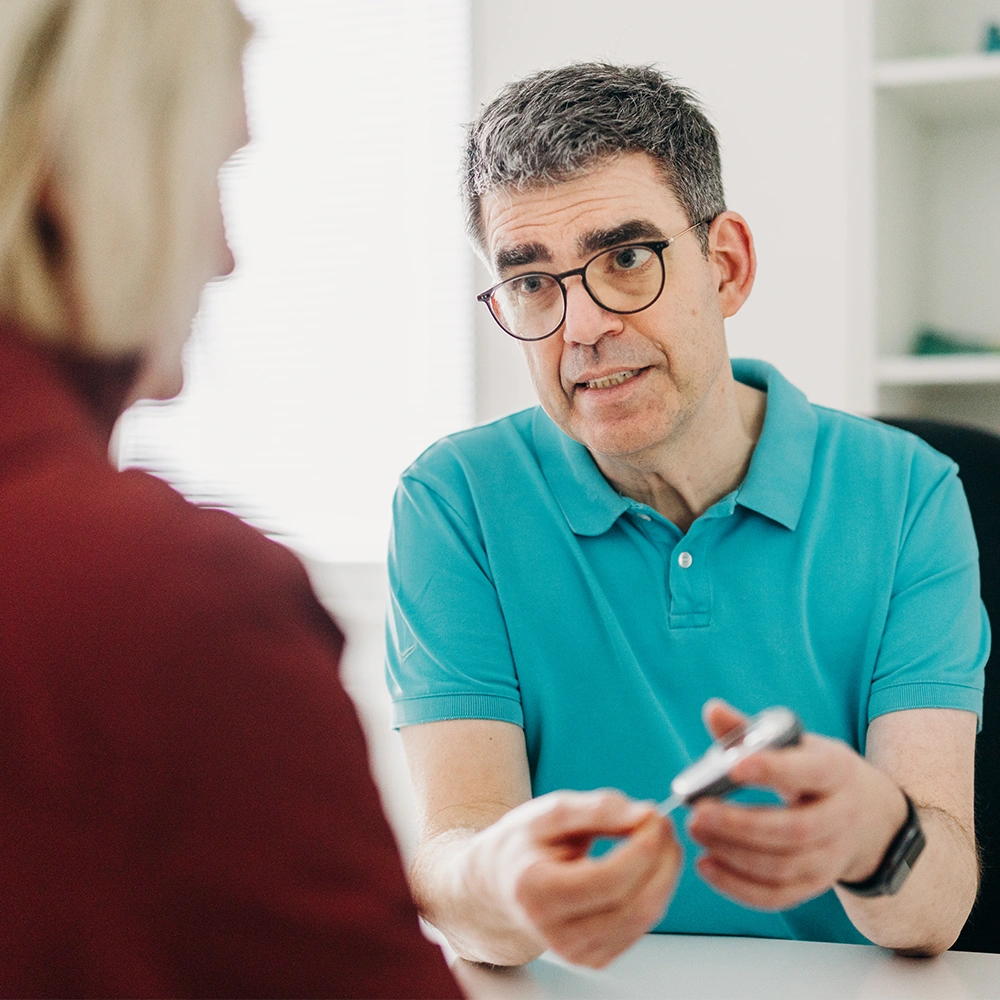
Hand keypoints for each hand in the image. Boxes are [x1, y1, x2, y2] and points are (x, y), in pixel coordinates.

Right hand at [475, 789, 680, 967]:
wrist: (500, 884)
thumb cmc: (523, 846)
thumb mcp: (550, 812)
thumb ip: (597, 810)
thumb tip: (644, 815)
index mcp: (537, 891)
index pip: (607, 880)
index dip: (642, 850)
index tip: (656, 818)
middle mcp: (555, 932)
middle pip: (632, 904)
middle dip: (661, 860)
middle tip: (663, 824)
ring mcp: (576, 952)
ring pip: (643, 918)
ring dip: (664, 876)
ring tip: (659, 841)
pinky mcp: (594, 958)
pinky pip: (640, 927)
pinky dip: (652, 893)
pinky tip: (647, 867)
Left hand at [687, 701, 907, 910]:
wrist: (862, 813)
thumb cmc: (809, 768)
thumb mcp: (792, 743)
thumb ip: (749, 730)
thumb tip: (712, 710)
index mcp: (835, 770)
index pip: (810, 771)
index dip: (773, 770)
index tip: (734, 767)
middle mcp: (840, 816)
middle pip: (795, 829)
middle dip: (742, 824)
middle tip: (697, 812)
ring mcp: (831, 856)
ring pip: (784, 865)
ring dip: (734, 853)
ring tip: (695, 832)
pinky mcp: (816, 884)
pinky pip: (779, 896)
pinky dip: (739, 887)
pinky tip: (706, 865)